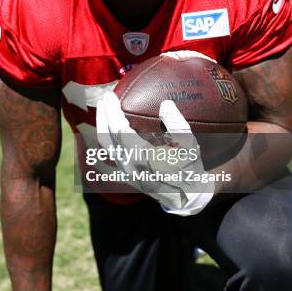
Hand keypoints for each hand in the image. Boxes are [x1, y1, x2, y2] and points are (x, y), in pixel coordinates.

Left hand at [96, 92, 214, 215]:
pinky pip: (110, 154)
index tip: (110, 95)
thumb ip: (177, 124)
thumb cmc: (188, 167)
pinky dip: (107, 139)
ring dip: (102, 126)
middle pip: (106, 137)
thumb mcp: (188, 145)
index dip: (112, 111)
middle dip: (103, 116)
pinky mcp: (126, 174)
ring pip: (105, 147)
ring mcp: (125, 171)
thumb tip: (165, 104)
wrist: (186, 195)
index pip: (118, 130)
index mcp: (142, 157)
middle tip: (105, 99)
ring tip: (104, 110)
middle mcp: (129, 165)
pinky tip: (110, 129)